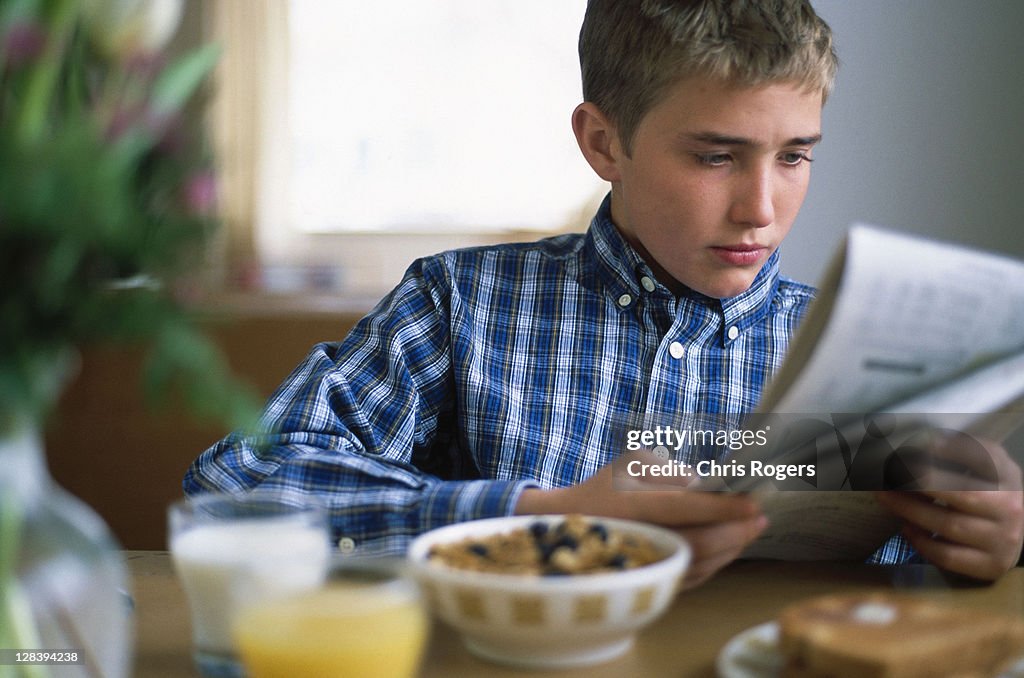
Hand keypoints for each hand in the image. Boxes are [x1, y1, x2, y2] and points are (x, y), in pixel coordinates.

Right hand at [515, 451, 768, 588]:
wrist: (568, 525)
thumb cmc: (604, 487)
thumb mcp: (632, 463)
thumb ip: (670, 472)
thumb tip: (710, 485)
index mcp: (631, 504)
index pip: (685, 507)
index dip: (722, 506)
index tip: (752, 500)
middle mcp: (638, 538)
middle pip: (700, 542)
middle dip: (737, 530)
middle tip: (760, 517)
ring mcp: (645, 564)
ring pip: (701, 564)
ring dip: (733, 547)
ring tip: (752, 528)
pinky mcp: (651, 579)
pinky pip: (693, 575)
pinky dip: (718, 561)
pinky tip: (731, 545)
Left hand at [874, 435, 1023, 580]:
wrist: (1011, 531)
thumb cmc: (988, 492)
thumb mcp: (981, 465)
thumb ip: (958, 448)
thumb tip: (921, 439)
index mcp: (1007, 476)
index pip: (982, 458)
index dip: (951, 449)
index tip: (920, 443)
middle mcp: (1010, 508)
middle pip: (963, 494)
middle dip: (921, 483)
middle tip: (889, 473)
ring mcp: (1003, 540)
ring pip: (950, 526)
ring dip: (910, 510)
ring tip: (884, 496)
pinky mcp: (991, 566)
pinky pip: (949, 556)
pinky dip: (922, 542)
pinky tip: (906, 527)